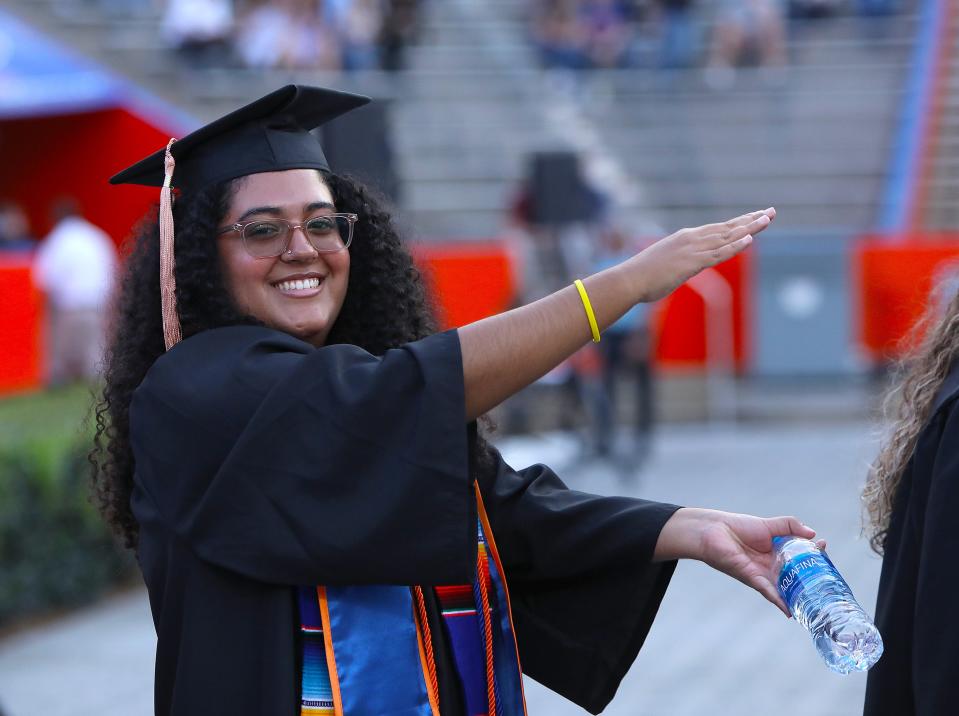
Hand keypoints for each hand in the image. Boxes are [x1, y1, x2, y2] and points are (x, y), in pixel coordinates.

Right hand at [627, 208, 775, 302]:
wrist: (629, 280)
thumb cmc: (641, 276)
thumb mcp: (663, 265)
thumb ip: (677, 263)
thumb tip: (679, 269)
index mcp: (685, 238)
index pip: (718, 228)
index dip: (739, 222)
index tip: (755, 216)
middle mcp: (691, 239)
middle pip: (727, 228)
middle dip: (750, 220)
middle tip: (770, 212)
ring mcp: (692, 249)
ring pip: (727, 237)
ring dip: (749, 228)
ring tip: (767, 220)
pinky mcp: (691, 262)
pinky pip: (718, 254)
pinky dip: (735, 247)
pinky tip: (750, 239)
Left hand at [654, 507, 822, 616]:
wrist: (713, 531)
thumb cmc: (738, 527)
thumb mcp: (769, 525)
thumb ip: (790, 526)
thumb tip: (813, 534)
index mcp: (778, 552)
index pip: (801, 556)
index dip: (814, 554)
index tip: (826, 549)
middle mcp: (773, 567)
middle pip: (797, 574)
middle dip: (813, 578)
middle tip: (830, 579)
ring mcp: (764, 575)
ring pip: (786, 587)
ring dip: (800, 594)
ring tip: (818, 602)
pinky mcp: (753, 579)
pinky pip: (769, 592)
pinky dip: (779, 600)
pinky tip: (791, 610)